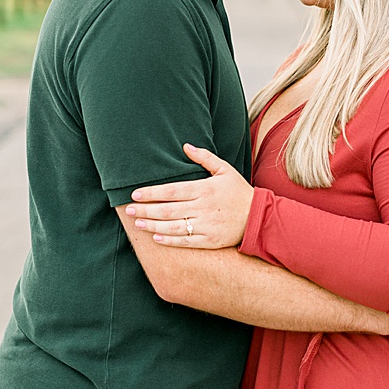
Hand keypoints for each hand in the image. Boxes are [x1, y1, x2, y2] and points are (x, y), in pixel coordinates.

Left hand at [127, 144, 254, 248]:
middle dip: (146, 210)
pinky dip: (170, 241)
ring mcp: (206, 226)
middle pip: (168, 210)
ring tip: (138, 223)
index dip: (152, 193)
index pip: (172, 191)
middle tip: (128, 210)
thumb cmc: (238, 192)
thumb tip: (185, 146)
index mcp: (204, 189)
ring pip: (174, 227)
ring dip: (153, 225)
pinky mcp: (210, 241)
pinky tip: (156, 238)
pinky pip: (186, 242)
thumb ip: (204, 157)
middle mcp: (203, 208)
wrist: (260, 218)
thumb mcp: (225, 170)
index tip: (135, 194)